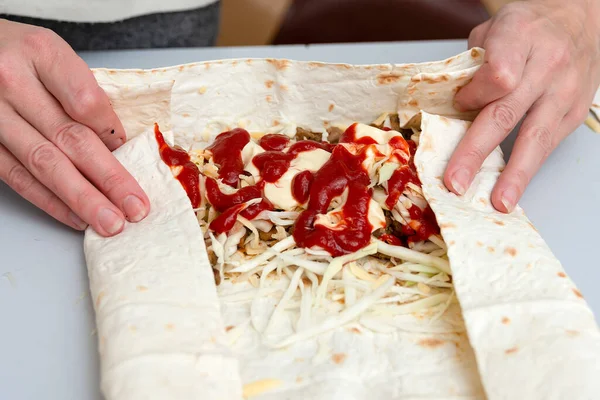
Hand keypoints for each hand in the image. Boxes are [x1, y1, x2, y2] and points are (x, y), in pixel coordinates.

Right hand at [0, 20, 148, 235]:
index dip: (112, 134)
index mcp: (41, 52)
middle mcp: (12, 81)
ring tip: (111, 222)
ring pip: (44, 164)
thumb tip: (117, 146)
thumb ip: (82, 92)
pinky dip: (50, 201)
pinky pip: (18, 178)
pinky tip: (76, 217)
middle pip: (70, 138)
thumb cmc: (21, 54)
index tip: (132, 155)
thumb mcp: (54, 54)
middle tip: (135, 207)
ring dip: (82, 199)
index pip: (86, 102)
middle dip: (109, 179)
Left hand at [444, 0, 599, 211]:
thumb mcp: (494, 28)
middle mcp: (546, 65)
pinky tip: (513, 189)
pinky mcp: (574, 113)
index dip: (473, 95)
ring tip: (499, 201)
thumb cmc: (528, 25)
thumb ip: (472, 63)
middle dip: (476, 151)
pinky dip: (528, 169)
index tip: (459, 104)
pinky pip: (549, 145)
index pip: (496, 75)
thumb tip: (450, 105)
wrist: (579, 17)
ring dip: (514, 174)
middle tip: (455, 181)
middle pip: (506, 112)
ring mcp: (564, 92)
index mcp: (520, 36)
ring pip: (536, 137)